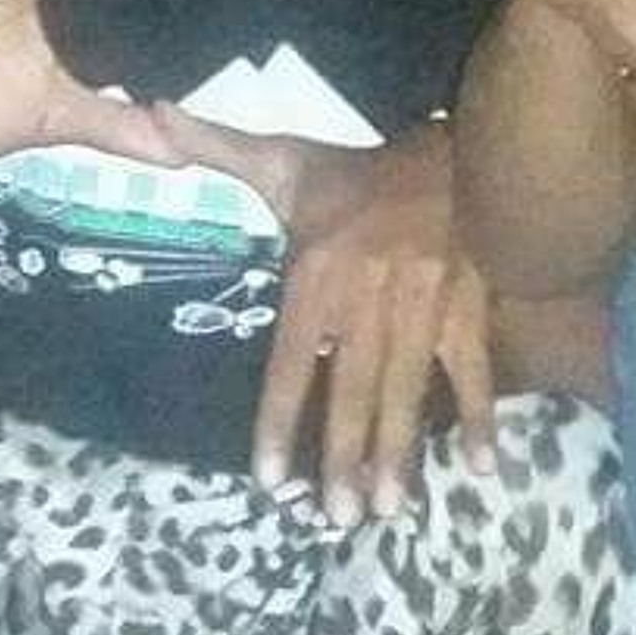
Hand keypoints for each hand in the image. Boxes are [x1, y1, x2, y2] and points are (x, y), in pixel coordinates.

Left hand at [153, 108, 493, 525]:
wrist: (458, 147)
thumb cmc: (358, 172)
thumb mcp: (284, 159)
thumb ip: (216, 147)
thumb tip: (152, 117)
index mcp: (319, 274)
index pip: (292, 361)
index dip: (279, 420)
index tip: (270, 478)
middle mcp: (370, 297)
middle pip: (353, 388)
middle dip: (344, 455)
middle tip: (334, 517)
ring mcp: (425, 306)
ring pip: (410, 389)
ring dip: (400, 452)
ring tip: (387, 509)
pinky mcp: (470, 308)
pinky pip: (476, 368)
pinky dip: (483, 415)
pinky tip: (482, 468)